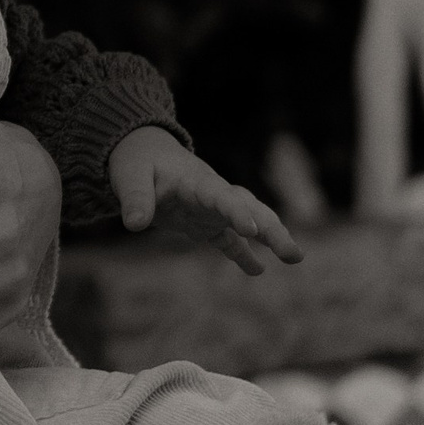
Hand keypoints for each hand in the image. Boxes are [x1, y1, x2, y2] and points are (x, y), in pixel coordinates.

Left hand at [109, 126, 301, 277]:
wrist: (142, 152)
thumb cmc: (137, 161)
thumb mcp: (129, 175)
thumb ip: (134, 198)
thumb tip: (135, 224)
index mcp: (197, 181)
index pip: (222, 197)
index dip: (236, 212)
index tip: (251, 230)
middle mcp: (213, 195)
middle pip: (249, 210)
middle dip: (272, 230)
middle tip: (293, 254)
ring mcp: (212, 210)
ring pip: (250, 223)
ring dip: (271, 239)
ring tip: (295, 258)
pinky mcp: (205, 223)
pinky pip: (229, 241)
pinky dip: (243, 255)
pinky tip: (258, 271)